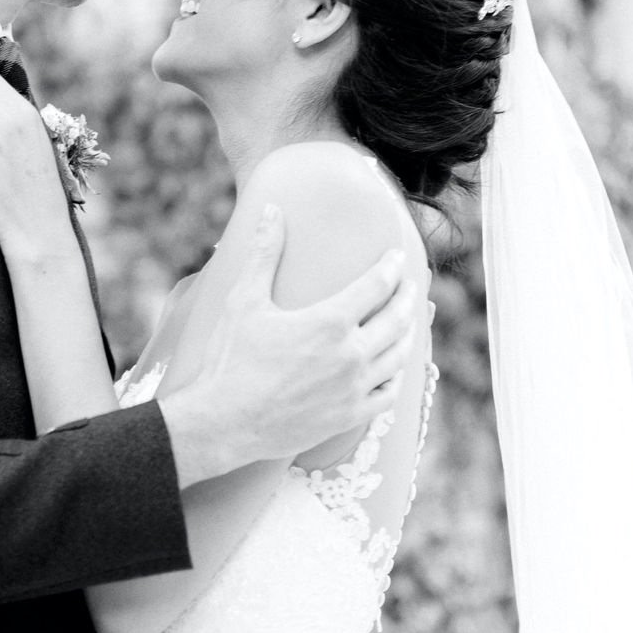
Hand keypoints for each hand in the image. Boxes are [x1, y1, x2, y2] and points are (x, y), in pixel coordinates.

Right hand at [159, 205, 416, 483]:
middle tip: (409, 286)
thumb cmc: (230, 359)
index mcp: (330, 321)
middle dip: (407, 297)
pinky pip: (389, 393)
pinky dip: (396, 375)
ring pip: (399, 355)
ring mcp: (354, 388)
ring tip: (406, 322)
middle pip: (397, 318)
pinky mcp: (350, 416)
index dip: (391, 266)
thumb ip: (265, 253)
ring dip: (408, 333)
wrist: (224, 423)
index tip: (397, 256)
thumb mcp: (244, 300)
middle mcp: (351, 354)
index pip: (377, 285)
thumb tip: (272, 210)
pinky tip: (393, 368)